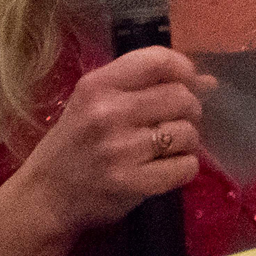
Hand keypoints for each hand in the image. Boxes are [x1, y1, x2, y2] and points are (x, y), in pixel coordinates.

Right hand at [0, 47, 216, 255]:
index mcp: (97, 85)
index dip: (184, 68)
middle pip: (180, 97)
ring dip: (187, 140)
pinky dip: (184, 167)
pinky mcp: (131, 183)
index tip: (187, 82)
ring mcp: (120, 150)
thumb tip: (208, 81)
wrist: (46, 194)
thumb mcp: (96, 102)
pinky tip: (168, 168)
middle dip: (189, 109)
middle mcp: (108, 113)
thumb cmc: (76, 142)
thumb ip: (145, 85)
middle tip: (176, 121)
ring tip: (169, 146)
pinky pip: (185, 167)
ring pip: (187, 133)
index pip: (158, 60)